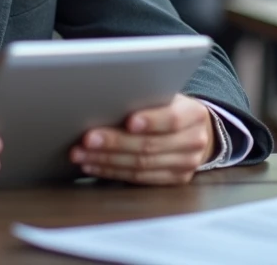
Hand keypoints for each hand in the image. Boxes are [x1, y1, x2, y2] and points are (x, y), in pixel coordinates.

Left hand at [70, 94, 215, 185]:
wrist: (194, 130)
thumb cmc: (169, 107)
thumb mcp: (166, 96)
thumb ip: (147, 100)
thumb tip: (108, 100)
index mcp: (194, 114)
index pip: (172, 119)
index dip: (150, 121)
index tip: (128, 121)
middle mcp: (194, 141)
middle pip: (150, 145)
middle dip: (115, 143)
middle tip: (88, 139)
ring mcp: (186, 164)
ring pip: (141, 165)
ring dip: (106, 160)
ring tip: (82, 154)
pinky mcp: (174, 180)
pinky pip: (139, 178)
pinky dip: (112, 172)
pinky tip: (94, 165)